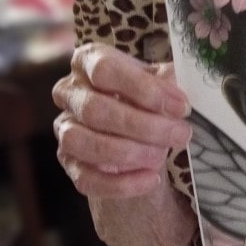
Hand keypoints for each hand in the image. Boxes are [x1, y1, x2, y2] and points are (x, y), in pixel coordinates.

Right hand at [52, 43, 192, 200]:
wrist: (140, 132)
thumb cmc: (149, 98)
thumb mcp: (162, 82)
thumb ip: (169, 83)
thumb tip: (177, 97)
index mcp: (89, 61)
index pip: (105, 70)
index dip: (144, 89)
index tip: (181, 107)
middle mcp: (69, 92)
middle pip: (95, 109)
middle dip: (143, 126)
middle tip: (180, 135)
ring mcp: (65, 128)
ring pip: (82, 143)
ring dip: (127, 152)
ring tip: (162, 156)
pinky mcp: (69, 162)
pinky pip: (86, 179)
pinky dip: (121, 184)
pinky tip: (151, 179)